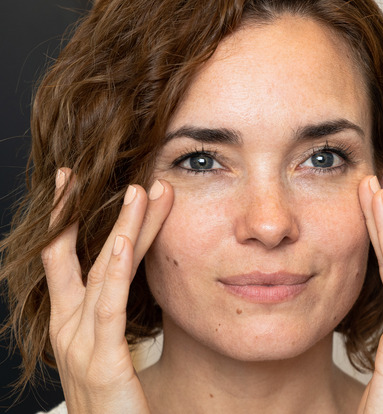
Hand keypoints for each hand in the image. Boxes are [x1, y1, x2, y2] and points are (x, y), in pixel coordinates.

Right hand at [42, 168, 173, 412]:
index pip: (63, 262)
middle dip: (82, 212)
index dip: (67, 222)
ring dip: (122, 228)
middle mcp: (68, 330)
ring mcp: (81, 345)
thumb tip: (128, 286)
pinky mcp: (102, 361)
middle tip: (87, 170)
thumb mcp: (109, 358)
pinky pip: (108, 305)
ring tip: (141, 191)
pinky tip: (124, 240)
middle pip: (77, 257)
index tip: (73, 185)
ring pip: (101, 271)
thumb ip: (113, 323)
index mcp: (70, 326)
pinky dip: (115, 268)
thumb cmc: (117, 408)